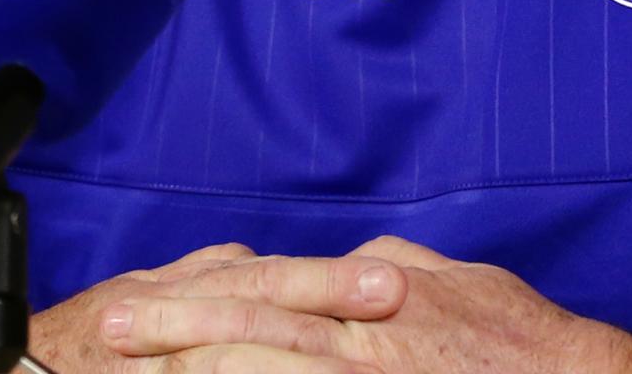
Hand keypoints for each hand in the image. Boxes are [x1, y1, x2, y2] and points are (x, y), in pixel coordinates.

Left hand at [101, 235, 631, 373]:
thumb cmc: (517, 337)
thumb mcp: (442, 277)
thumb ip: (377, 269)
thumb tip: (334, 267)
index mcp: (369, 295)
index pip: (265, 287)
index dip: (200, 294)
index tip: (147, 301)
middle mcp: (359, 340)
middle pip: (247, 328)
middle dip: (174, 331)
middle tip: (115, 332)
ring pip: (261, 373)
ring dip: (197, 372)